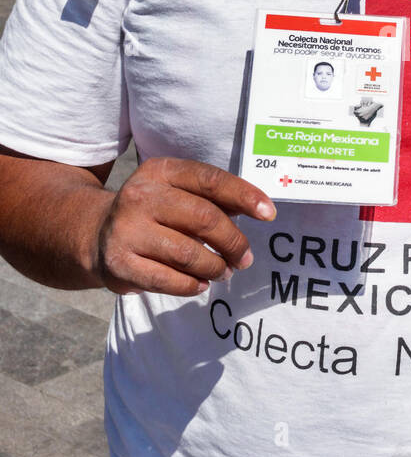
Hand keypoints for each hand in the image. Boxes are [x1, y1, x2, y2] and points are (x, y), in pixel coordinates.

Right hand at [87, 157, 275, 296]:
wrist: (95, 233)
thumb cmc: (153, 212)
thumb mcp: (177, 192)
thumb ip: (213, 198)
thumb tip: (259, 208)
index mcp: (160, 171)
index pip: (210, 180)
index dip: (244, 196)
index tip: (269, 214)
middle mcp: (140, 196)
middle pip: (205, 219)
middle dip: (234, 242)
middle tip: (245, 258)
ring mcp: (126, 230)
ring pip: (189, 254)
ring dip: (216, 267)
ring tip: (223, 271)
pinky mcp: (119, 263)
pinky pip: (168, 280)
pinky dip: (192, 285)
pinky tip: (200, 284)